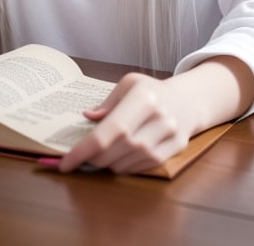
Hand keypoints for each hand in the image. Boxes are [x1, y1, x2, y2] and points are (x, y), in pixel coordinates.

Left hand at [58, 56, 253, 174]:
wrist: (188, 100)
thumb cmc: (151, 90)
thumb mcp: (129, 84)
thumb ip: (107, 102)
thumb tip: (87, 117)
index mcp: (143, 97)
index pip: (110, 131)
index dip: (85, 150)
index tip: (65, 163)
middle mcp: (158, 117)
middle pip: (117, 150)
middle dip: (93, 158)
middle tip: (80, 158)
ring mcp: (168, 136)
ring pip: (127, 163)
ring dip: (108, 164)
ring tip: (101, 154)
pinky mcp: (175, 149)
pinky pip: (141, 168)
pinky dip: (124, 167)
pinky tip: (119, 157)